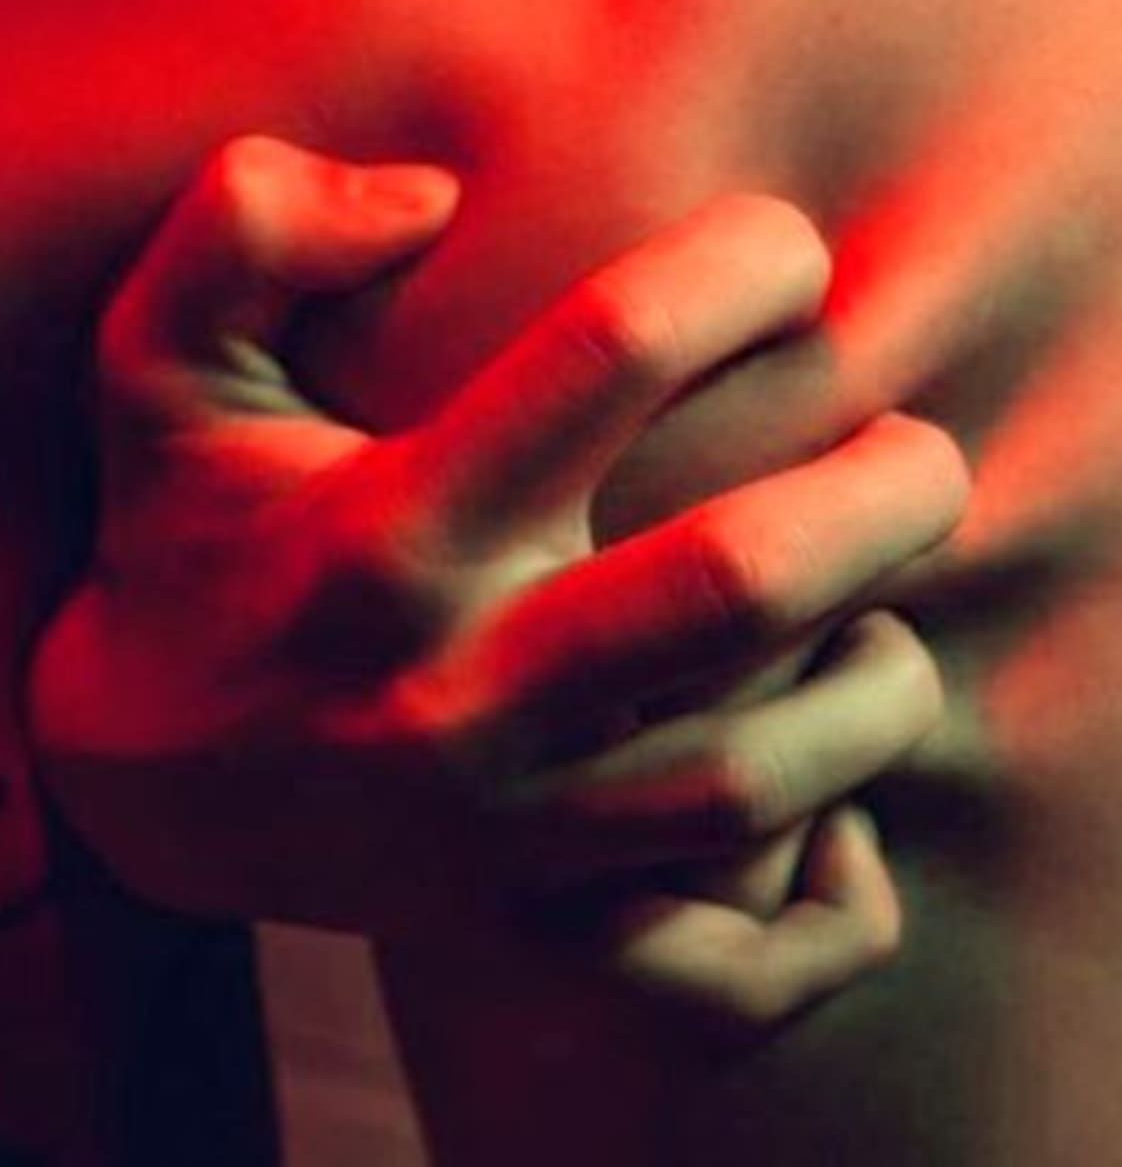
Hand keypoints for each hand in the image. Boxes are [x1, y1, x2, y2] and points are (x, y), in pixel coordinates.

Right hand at [30, 135, 967, 1028]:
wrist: (156, 784)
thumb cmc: (191, 553)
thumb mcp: (161, 372)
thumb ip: (242, 233)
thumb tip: (427, 194)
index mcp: (386, 534)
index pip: (607, 357)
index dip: (740, 270)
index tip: (788, 255)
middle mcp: (456, 690)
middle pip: (732, 586)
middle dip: (883, 495)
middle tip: (919, 452)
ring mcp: (508, 826)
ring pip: (755, 783)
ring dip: (879, 695)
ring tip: (888, 626)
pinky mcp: (537, 920)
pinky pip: (721, 973)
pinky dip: (830, 910)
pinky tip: (850, 826)